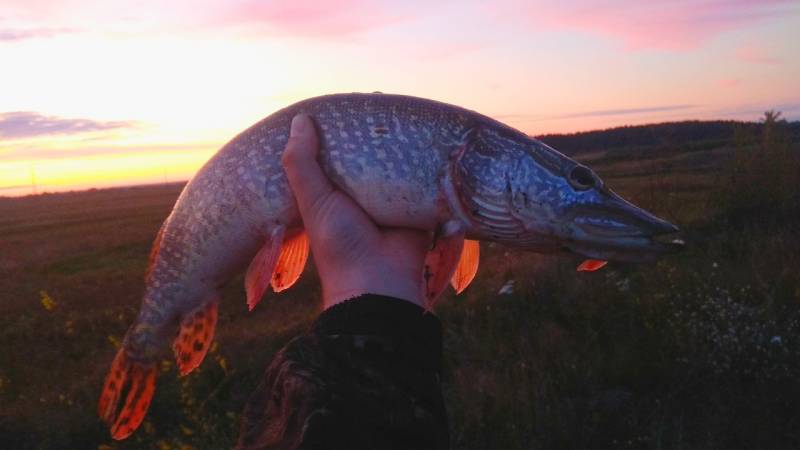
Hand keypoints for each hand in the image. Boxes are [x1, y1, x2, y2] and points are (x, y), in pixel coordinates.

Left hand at [281, 114, 429, 308]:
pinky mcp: (417, 207)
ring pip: (397, 165)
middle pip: (369, 157)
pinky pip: (423, 180)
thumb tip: (302, 119)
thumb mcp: (313, 201)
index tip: (347, 105)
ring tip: (409, 112)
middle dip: (377, 134)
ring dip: (403, 145)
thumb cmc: (340, 245)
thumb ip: (302, 163)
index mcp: (332, 192)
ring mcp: (391, 200)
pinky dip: (426, 164)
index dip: (340, 132)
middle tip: (385, 101)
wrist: (379, 285)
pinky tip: (430, 137)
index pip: (334, 154)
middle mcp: (361, 195)